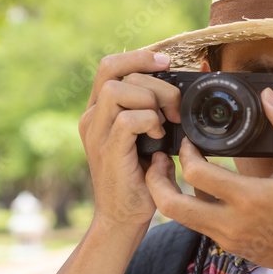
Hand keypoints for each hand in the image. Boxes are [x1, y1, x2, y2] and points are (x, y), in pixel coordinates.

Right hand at [78, 50, 180, 228]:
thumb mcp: (149, 137)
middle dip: (156, 83)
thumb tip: (180, 92)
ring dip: (151, 100)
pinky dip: (150, 122)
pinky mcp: (107, 151)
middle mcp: (92, 118)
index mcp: (100, 110)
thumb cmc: (141, 178)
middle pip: (116, 72)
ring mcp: (96, 134)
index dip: (139, 57)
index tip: (167, 62)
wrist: (124, 217)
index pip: (110, 65)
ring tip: (165, 123)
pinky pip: (128, 119)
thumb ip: (155, 113)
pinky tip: (159, 137)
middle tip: (176, 108)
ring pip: (119, 90)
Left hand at [145, 88, 272, 273]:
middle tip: (159, 160)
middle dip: (155, 180)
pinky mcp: (228, 247)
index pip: (196, 174)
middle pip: (171, 205)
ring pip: (179, 218)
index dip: (185, 152)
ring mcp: (227, 238)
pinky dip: (192, 207)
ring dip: (169, 194)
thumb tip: (268, 96)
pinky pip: (198, 225)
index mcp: (250, 197)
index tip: (189, 142)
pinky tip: (201, 191)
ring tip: (172, 173)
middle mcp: (232, 222)